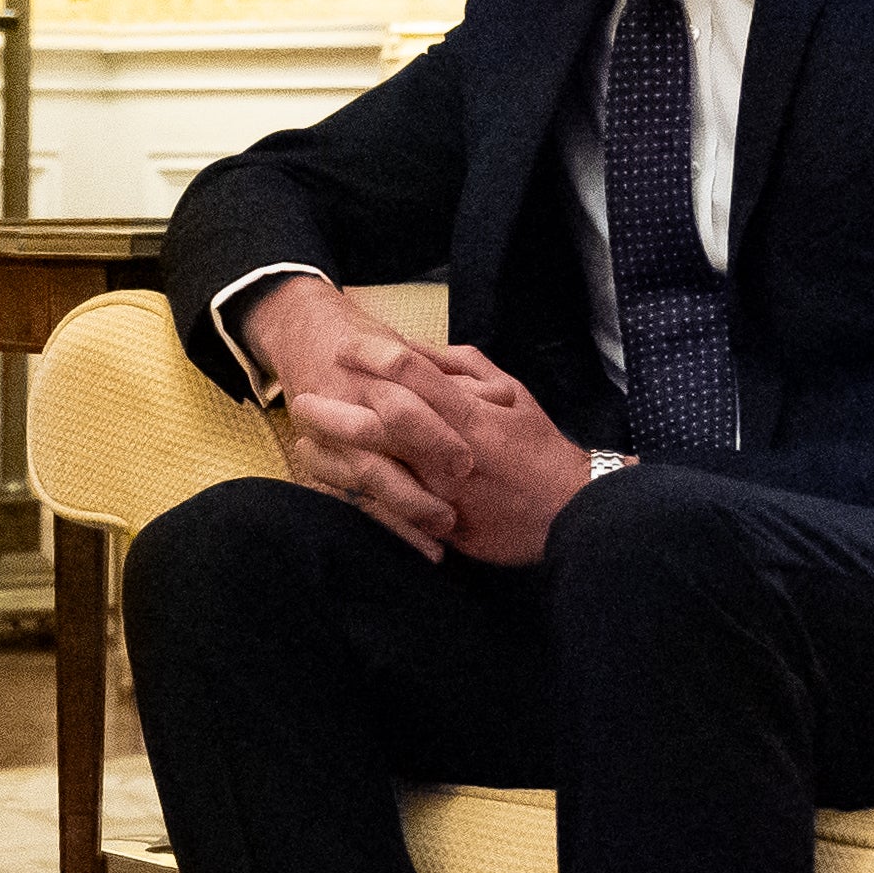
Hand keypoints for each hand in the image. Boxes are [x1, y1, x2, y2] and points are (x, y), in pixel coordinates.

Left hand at [246, 281, 604, 570]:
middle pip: (382, 422)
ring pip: (378, 469)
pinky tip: (331, 486)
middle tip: (302, 397)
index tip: (343, 347)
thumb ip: (466, 368)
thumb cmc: (539, 449)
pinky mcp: (442, 526)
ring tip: (302, 441)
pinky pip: (391, 512)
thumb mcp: (513, 394)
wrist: (571, 513)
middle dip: (336, 410)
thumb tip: (419, 349)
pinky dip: (357, 498)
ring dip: (334, 454)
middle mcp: (451, 450)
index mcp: (470, 413)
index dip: (372, 357)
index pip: (412, 375)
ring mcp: (444, 492)